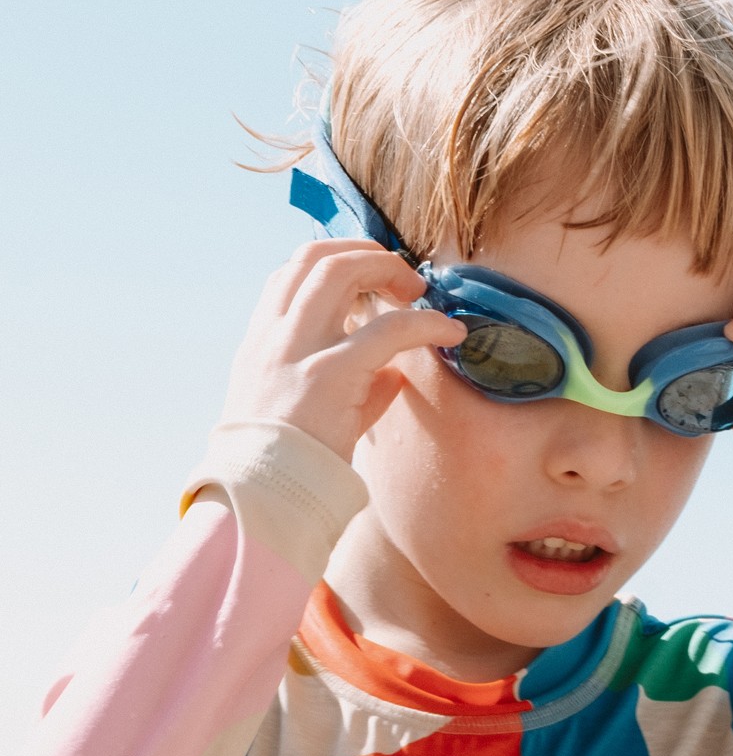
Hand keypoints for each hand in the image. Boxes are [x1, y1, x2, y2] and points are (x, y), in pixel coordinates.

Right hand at [222, 240, 466, 462]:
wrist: (261, 503)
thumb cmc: (285, 467)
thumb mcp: (304, 416)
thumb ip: (347, 387)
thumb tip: (393, 375)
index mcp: (259, 345)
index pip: (289, 274)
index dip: (333, 260)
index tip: (369, 273)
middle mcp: (271, 338)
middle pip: (313, 258)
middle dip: (363, 253)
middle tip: (401, 277)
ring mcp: (295, 351)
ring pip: (339, 272)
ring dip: (386, 269)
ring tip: (419, 291)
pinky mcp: (328, 375)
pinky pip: (388, 330)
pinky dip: (425, 322)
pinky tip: (449, 333)